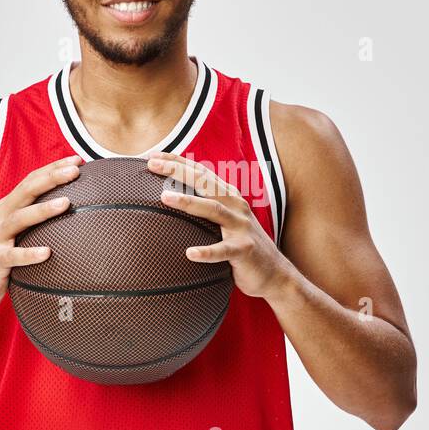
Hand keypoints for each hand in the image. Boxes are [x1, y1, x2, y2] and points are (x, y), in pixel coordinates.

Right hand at [0, 154, 82, 313]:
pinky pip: (13, 256)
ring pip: (20, 219)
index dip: (53, 168)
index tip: (77, 160)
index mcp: (7, 209)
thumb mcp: (15, 234)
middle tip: (74, 171)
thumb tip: (68, 208)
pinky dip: (29, 253)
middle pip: (26, 192)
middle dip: (51, 178)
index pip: (31, 181)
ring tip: (65, 203)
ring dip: (42, 210)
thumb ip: (34, 221)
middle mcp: (0, 218)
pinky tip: (47, 252)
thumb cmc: (0, 259)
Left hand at [147, 150, 295, 300]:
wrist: (275, 273)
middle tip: (153, 164)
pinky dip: (207, 251)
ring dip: (189, 202)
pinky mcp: (244, 250)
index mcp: (229, 197)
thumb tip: (170, 201)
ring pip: (213, 210)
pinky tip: (189, 253)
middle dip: (179, 171)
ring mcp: (241, 227)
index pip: (201, 173)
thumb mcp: (225, 221)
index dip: (178, 161)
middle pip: (205, 183)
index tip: (153, 155)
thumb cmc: (241, 246)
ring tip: (164, 197)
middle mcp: (236, 206)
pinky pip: (224, 250)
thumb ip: (206, 209)